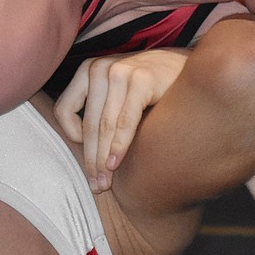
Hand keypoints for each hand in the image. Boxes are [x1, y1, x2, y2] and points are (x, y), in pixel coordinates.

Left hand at [54, 49, 188, 190]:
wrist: (190, 72)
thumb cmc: (150, 90)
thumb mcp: (116, 95)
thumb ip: (98, 112)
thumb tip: (79, 152)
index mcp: (87, 70)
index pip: (64, 110)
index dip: (71, 139)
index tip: (87, 157)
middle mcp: (100, 68)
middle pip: (88, 124)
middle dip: (91, 160)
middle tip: (95, 186)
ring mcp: (120, 71)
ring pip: (105, 126)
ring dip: (103, 159)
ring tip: (104, 183)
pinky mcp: (141, 79)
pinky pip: (125, 122)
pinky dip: (119, 146)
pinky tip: (115, 165)